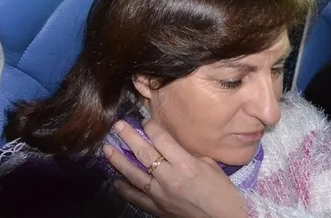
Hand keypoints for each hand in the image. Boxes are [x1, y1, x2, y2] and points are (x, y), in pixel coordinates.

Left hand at [103, 120, 247, 217]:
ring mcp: (161, 195)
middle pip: (144, 153)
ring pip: (134, 174)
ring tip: (107, 149)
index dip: (151, 127)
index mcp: (185, 164)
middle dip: (128, 137)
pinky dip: (124, 190)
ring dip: (119, 160)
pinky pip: (136, 198)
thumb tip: (173, 147)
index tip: (144, 121)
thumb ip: (189, 155)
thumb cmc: (223, 193)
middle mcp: (170, 177)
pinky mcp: (158, 209)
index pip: (162, 140)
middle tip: (117, 126)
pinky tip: (115, 181)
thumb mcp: (211, 166)